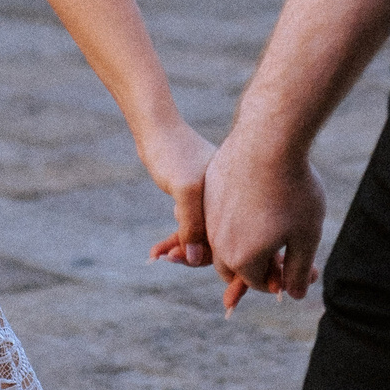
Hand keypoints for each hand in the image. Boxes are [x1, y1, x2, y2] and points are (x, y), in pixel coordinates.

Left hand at [138, 115, 216, 269]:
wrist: (157, 128)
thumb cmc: (173, 153)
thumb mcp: (185, 189)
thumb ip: (192, 224)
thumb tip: (196, 258)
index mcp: (232, 196)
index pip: (231, 239)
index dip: (215, 259)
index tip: (181, 261)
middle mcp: (226, 199)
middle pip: (219, 241)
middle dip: (194, 255)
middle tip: (168, 258)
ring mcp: (213, 199)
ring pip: (203, 236)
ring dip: (181, 248)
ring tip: (157, 254)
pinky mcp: (197, 198)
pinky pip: (191, 226)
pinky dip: (175, 238)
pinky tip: (157, 249)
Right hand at [204, 130, 325, 312]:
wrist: (270, 137)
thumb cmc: (294, 189)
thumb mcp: (307, 236)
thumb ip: (298, 270)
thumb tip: (293, 294)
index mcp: (241, 258)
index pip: (258, 282)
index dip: (278, 278)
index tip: (296, 264)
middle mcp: (218, 240)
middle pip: (234, 265)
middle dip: (255, 264)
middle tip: (279, 251)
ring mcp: (210, 213)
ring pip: (224, 238)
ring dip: (243, 239)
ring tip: (269, 226)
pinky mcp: (209, 188)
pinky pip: (220, 211)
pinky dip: (236, 213)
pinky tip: (258, 198)